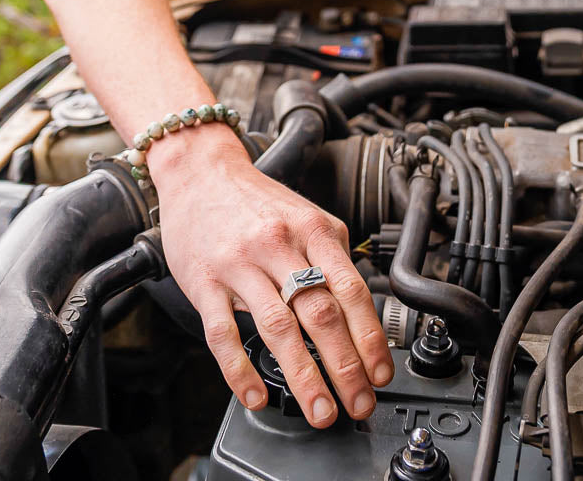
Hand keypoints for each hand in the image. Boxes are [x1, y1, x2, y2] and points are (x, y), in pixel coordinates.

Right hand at [149, 128, 393, 427]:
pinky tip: (256, 395)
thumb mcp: (306, 215)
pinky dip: (240, 370)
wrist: (202, 173)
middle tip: (359, 402)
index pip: (351, 289)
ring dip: (303, 376)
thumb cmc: (257, 202)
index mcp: (313, 229)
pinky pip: (223, 333)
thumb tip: (362, 306)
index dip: (370, 336)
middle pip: (320, 312)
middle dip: (345, 365)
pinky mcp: (205, 282)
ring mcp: (241, 264)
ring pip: (277, 327)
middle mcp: (280, 245)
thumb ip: (333, 255)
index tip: (381, 371)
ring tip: (319, 410)